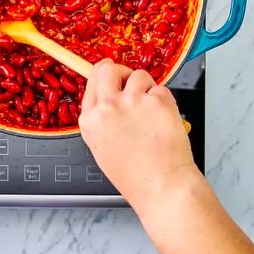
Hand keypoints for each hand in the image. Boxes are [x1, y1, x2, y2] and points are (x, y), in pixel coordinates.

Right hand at [78, 58, 196, 208]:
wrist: (160, 185)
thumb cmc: (134, 174)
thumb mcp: (100, 146)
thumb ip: (100, 117)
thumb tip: (108, 95)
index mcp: (90, 120)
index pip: (92, 80)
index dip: (103, 73)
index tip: (109, 69)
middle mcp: (108, 107)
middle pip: (109, 68)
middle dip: (120, 71)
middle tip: (129, 81)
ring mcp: (132, 101)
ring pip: (139, 75)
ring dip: (145, 87)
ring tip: (150, 110)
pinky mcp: (157, 101)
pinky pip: (160, 89)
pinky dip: (163, 100)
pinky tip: (162, 119)